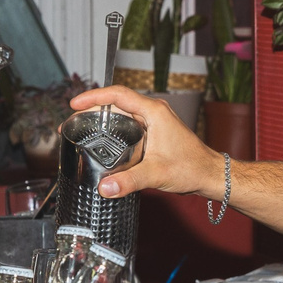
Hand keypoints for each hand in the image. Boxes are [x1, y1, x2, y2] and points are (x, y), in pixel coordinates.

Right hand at [67, 86, 223, 199]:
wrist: (209, 174)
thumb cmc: (192, 168)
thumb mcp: (157, 174)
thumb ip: (130, 180)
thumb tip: (105, 187)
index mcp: (154, 112)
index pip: (118, 95)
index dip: (94, 97)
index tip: (76, 104)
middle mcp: (154, 112)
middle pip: (116, 102)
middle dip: (92, 109)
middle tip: (72, 121)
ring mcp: (154, 120)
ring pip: (122, 112)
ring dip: (102, 117)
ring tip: (82, 128)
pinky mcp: (154, 131)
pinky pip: (128, 123)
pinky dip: (113, 127)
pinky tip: (103, 140)